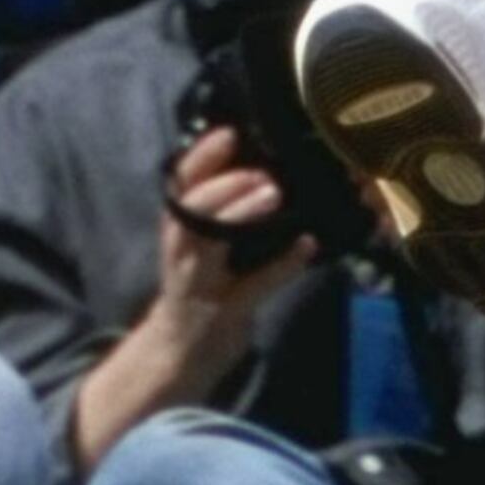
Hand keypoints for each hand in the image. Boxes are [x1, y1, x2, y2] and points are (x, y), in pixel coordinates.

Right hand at [151, 115, 313, 390]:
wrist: (179, 350)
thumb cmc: (198, 284)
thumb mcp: (198, 244)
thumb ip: (218, 212)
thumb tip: (262, 168)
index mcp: (177, 227)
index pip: (181, 184)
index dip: (203, 157)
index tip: (229, 134)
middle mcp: (182, 250)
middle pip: (191, 209)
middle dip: (223, 186)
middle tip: (260, 173)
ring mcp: (200, 282)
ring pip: (211, 240)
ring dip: (240, 213)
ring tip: (273, 195)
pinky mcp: (225, 311)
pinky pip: (255, 285)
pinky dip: (283, 265)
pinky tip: (306, 245)